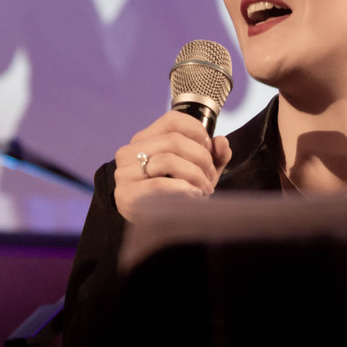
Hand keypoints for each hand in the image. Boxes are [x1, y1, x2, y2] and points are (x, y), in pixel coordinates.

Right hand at [112, 111, 231, 221]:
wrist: (153, 226)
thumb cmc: (176, 194)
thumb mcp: (198, 171)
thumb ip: (214, 155)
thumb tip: (221, 142)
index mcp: (144, 139)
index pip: (172, 120)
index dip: (197, 131)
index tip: (209, 148)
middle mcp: (129, 152)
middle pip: (174, 140)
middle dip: (201, 158)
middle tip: (211, 176)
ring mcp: (124, 173)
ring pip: (168, 160)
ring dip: (195, 174)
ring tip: (205, 188)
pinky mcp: (125, 195)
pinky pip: (159, 184)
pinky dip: (182, 189)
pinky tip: (193, 196)